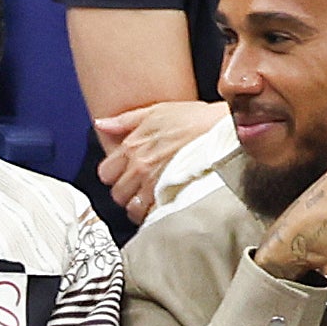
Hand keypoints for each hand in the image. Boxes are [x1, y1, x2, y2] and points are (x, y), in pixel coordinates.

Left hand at [93, 99, 229, 222]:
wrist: (224, 132)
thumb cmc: (196, 120)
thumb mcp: (156, 110)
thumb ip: (125, 121)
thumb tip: (102, 124)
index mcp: (132, 146)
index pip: (106, 173)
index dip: (114, 175)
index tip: (124, 174)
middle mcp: (139, 167)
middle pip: (117, 194)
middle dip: (126, 192)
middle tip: (138, 188)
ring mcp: (154, 184)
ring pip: (132, 208)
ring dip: (139, 206)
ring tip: (151, 200)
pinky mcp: (170, 197)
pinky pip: (151, 215)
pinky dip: (155, 214)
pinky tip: (163, 206)